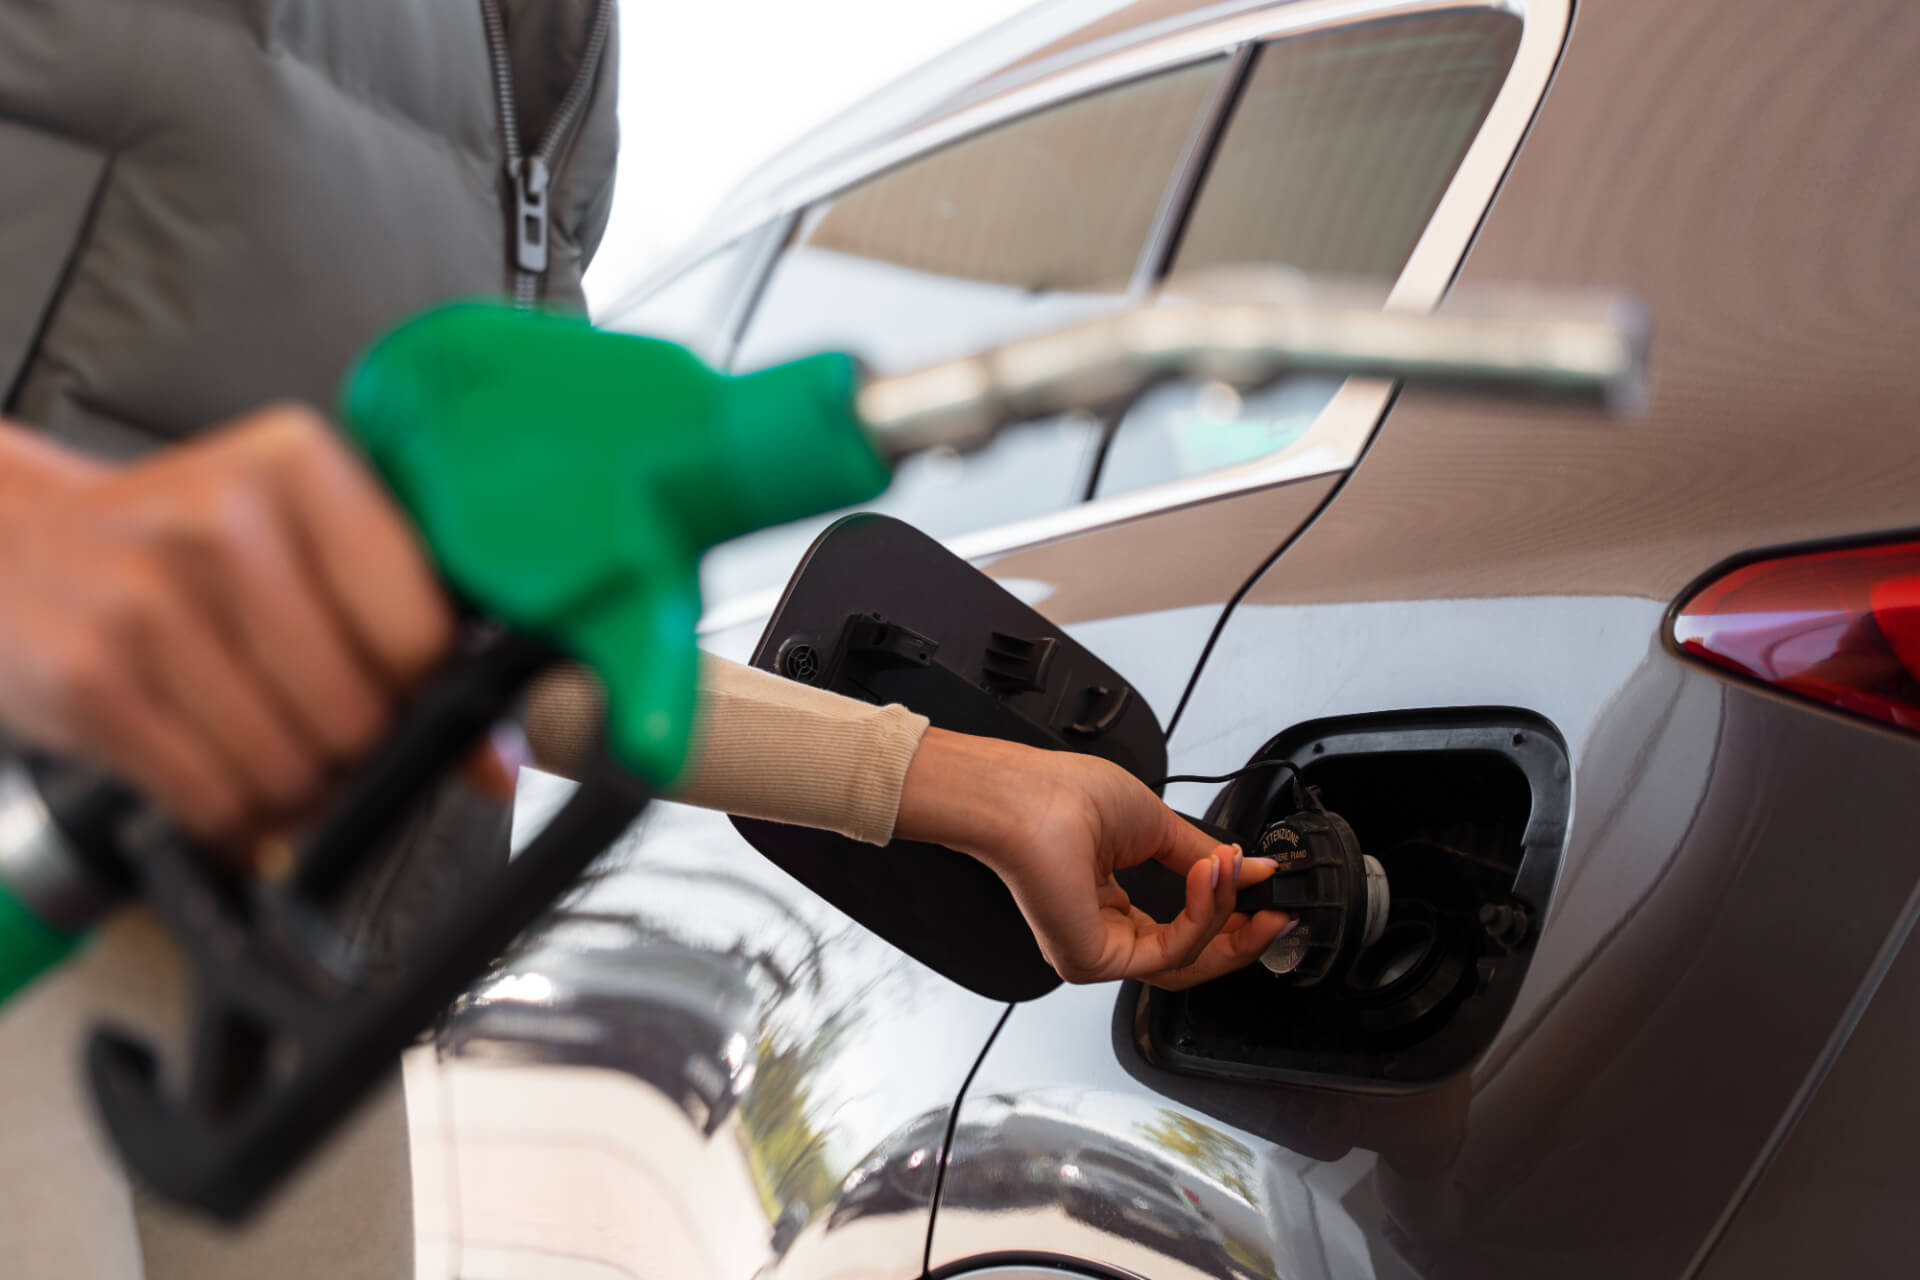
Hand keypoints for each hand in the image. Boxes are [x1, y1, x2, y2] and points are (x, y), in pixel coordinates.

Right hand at [0, 407, 456, 843]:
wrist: (5, 538)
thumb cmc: (173, 542)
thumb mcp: (294, 540)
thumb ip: (406, 631)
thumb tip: (500, 759)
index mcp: (300, 467)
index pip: (421, 632)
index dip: (423, 690)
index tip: (401, 693)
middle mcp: (224, 522)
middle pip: (359, 715)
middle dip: (353, 750)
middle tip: (317, 724)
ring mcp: (149, 603)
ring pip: (291, 772)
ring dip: (290, 789)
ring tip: (258, 739)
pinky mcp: (93, 682)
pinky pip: (214, 802)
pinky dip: (230, 815)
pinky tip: (211, 765)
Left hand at [896, 729, 1292, 987]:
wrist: (1024, 796)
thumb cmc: (1063, 796)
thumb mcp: (1156, 825)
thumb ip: (1205, 857)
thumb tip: (1253, 869)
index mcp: (1111, 903)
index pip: (1183, 931)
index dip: (1231, 917)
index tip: (1269, 897)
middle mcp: (1104, 934)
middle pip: (1192, 958)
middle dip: (1242, 935)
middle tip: (1279, 910)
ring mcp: (1098, 952)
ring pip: (1187, 961)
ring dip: (1225, 916)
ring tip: (1237, 872)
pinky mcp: (1094, 961)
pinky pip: (1171, 953)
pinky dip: (1202, 916)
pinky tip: (1211, 877)